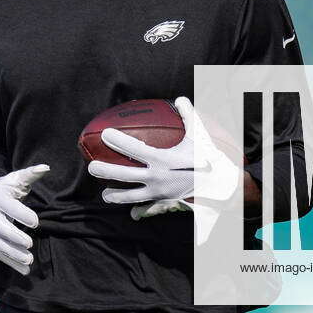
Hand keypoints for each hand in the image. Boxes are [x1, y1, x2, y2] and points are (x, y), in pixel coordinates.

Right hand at [0, 164, 49, 274]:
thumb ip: (32, 174)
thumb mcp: (18, 178)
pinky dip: (11, 263)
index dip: (20, 214)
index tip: (36, 221)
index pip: (7, 206)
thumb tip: (46, 167)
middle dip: (13, 237)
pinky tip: (25, 271)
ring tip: (29, 260)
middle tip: (30, 244)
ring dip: (12, 254)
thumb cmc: (7, 187)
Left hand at [87, 97, 239, 223]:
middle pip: (125, 176)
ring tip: (105, 195)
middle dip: (105, 171)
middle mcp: (157, 178)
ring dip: (116, 196)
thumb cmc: (207, 157)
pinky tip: (132, 213)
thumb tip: (180, 98)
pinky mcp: (165, 203)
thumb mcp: (199, 135)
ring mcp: (159, 193)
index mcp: (163, 160)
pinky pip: (149, 209)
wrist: (221, 185)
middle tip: (92, 167)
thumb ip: (188, 115)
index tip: (105, 133)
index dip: (118, 141)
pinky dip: (139, 211)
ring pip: (131, 197)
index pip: (134, 149)